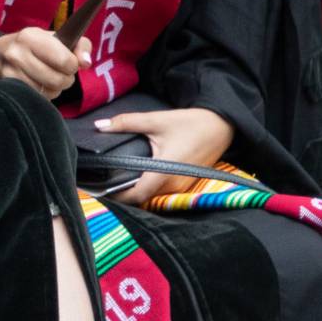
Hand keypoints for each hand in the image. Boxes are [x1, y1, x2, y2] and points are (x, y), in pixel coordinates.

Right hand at [0, 25, 90, 98]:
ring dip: (54, 89)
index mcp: (30, 37)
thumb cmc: (34, 46)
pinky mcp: (8, 90)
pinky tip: (39, 85)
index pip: (65, 61)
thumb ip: (79, 45)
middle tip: (61, 73)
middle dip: (65, 79)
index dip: (73, 65)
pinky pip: (38, 99)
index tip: (69, 62)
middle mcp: (16, 54)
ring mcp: (9, 74)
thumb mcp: (56, 37)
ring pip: (48, 92)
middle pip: (58, 80)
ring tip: (49, 79)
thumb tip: (86, 63)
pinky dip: (43, 96)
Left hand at [90, 107, 235, 204]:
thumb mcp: (156, 120)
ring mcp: (182, 187)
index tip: (99, 190)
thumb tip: (99, 126)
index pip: (136, 196)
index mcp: (164, 173)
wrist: (222, 125)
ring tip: (116, 181)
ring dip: (136, 192)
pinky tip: (138, 177)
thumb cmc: (190, 123)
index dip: (116, 197)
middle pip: (142, 199)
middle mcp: (174, 185)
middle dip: (123, 195)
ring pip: (153, 197)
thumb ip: (126, 123)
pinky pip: (163, 192)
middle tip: (102, 184)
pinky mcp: (186, 184)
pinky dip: (149, 189)